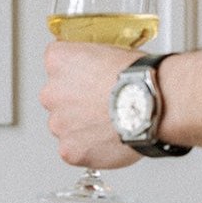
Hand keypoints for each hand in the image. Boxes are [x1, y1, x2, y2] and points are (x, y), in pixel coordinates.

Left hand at [40, 41, 142, 168]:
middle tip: (102, 105)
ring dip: (81, 127)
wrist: (150, 106)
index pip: (57, 64)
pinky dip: (88, 149)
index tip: (89, 79)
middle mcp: (51, 93)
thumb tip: (95, 72)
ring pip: (64, 126)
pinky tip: (107, 140)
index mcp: (58, 61)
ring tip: (109, 124)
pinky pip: (74, 150)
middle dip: (76, 103)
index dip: (77, 74)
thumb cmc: (138, 78)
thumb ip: (91, 64)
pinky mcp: (68, 150)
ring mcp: (58, 124)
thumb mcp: (111, 51)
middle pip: (57, 99)